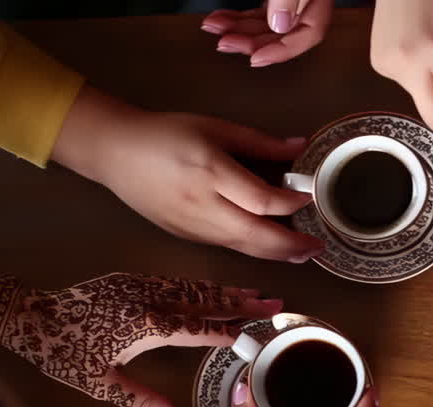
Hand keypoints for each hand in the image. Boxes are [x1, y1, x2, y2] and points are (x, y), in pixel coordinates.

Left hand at [5, 273, 280, 406]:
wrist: (31, 316)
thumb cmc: (64, 354)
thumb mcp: (100, 384)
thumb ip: (141, 402)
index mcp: (147, 327)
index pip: (197, 328)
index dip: (227, 330)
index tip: (255, 331)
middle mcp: (149, 301)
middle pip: (203, 300)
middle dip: (239, 302)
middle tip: (273, 302)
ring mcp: (140, 286)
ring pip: (191, 286)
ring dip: (223, 291)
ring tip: (253, 293)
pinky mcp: (130, 280)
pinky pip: (174, 280)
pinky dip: (198, 285)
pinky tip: (210, 288)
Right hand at [52, 87, 323, 262]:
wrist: (115, 153)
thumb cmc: (167, 134)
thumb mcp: (215, 127)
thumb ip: (259, 142)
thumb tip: (300, 147)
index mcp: (211, 171)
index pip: (262, 200)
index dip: (291, 203)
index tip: (308, 197)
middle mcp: (203, 204)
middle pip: (256, 235)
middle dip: (291, 245)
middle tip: (317, 246)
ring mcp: (192, 225)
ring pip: (242, 246)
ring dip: (275, 253)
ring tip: (302, 253)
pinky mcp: (184, 236)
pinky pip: (226, 246)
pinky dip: (251, 249)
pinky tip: (268, 247)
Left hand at [201, 1, 333, 66]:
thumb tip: (281, 24)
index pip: (309, 35)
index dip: (282, 51)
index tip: (256, 58)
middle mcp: (307, 1)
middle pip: (283, 33)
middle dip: (250, 41)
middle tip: (225, 44)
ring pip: (267, 23)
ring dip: (238, 29)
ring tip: (214, 30)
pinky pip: (261, 11)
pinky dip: (240, 17)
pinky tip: (222, 20)